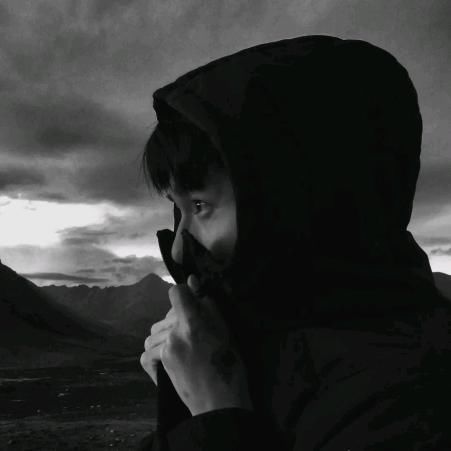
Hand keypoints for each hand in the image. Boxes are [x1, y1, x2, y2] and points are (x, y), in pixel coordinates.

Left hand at [140, 274, 253, 415]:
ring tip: (181, 346)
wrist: (220, 401)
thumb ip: (207, 304)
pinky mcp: (160, 367)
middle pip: (167, 314)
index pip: (176, 293)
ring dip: (165, 335)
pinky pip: (146, 353)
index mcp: (193, 322)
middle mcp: (175, 334)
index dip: (184, 294)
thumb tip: (192, 281)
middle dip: (179, 318)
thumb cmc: (229, 364)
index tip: (192, 303)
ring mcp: (165, 351)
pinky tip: (165, 358)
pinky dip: (153, 354)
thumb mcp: (225, 330)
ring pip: (154, 333)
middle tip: (196, 333)